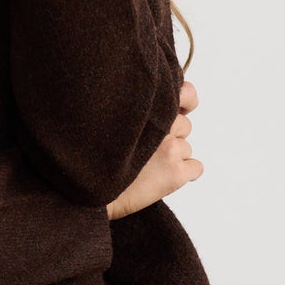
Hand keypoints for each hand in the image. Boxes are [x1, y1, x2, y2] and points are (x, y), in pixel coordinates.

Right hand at [107, 80, 203, 219]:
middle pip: (185, 125)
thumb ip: (139, 111)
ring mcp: (171, 149)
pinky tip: (163, 179)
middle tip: (148, 150)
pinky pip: (196, 168)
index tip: (181, 108)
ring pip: (187, 148)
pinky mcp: (176, 173)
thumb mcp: (112, 119)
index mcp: (147, 107)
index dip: (184, 101)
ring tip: (148, 167)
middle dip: (171, 136)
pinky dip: (185, 174)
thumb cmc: (95, 157)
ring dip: (174, 157)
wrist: (88, 191)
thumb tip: (168, 109)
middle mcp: (162, 124)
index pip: (186, 93)